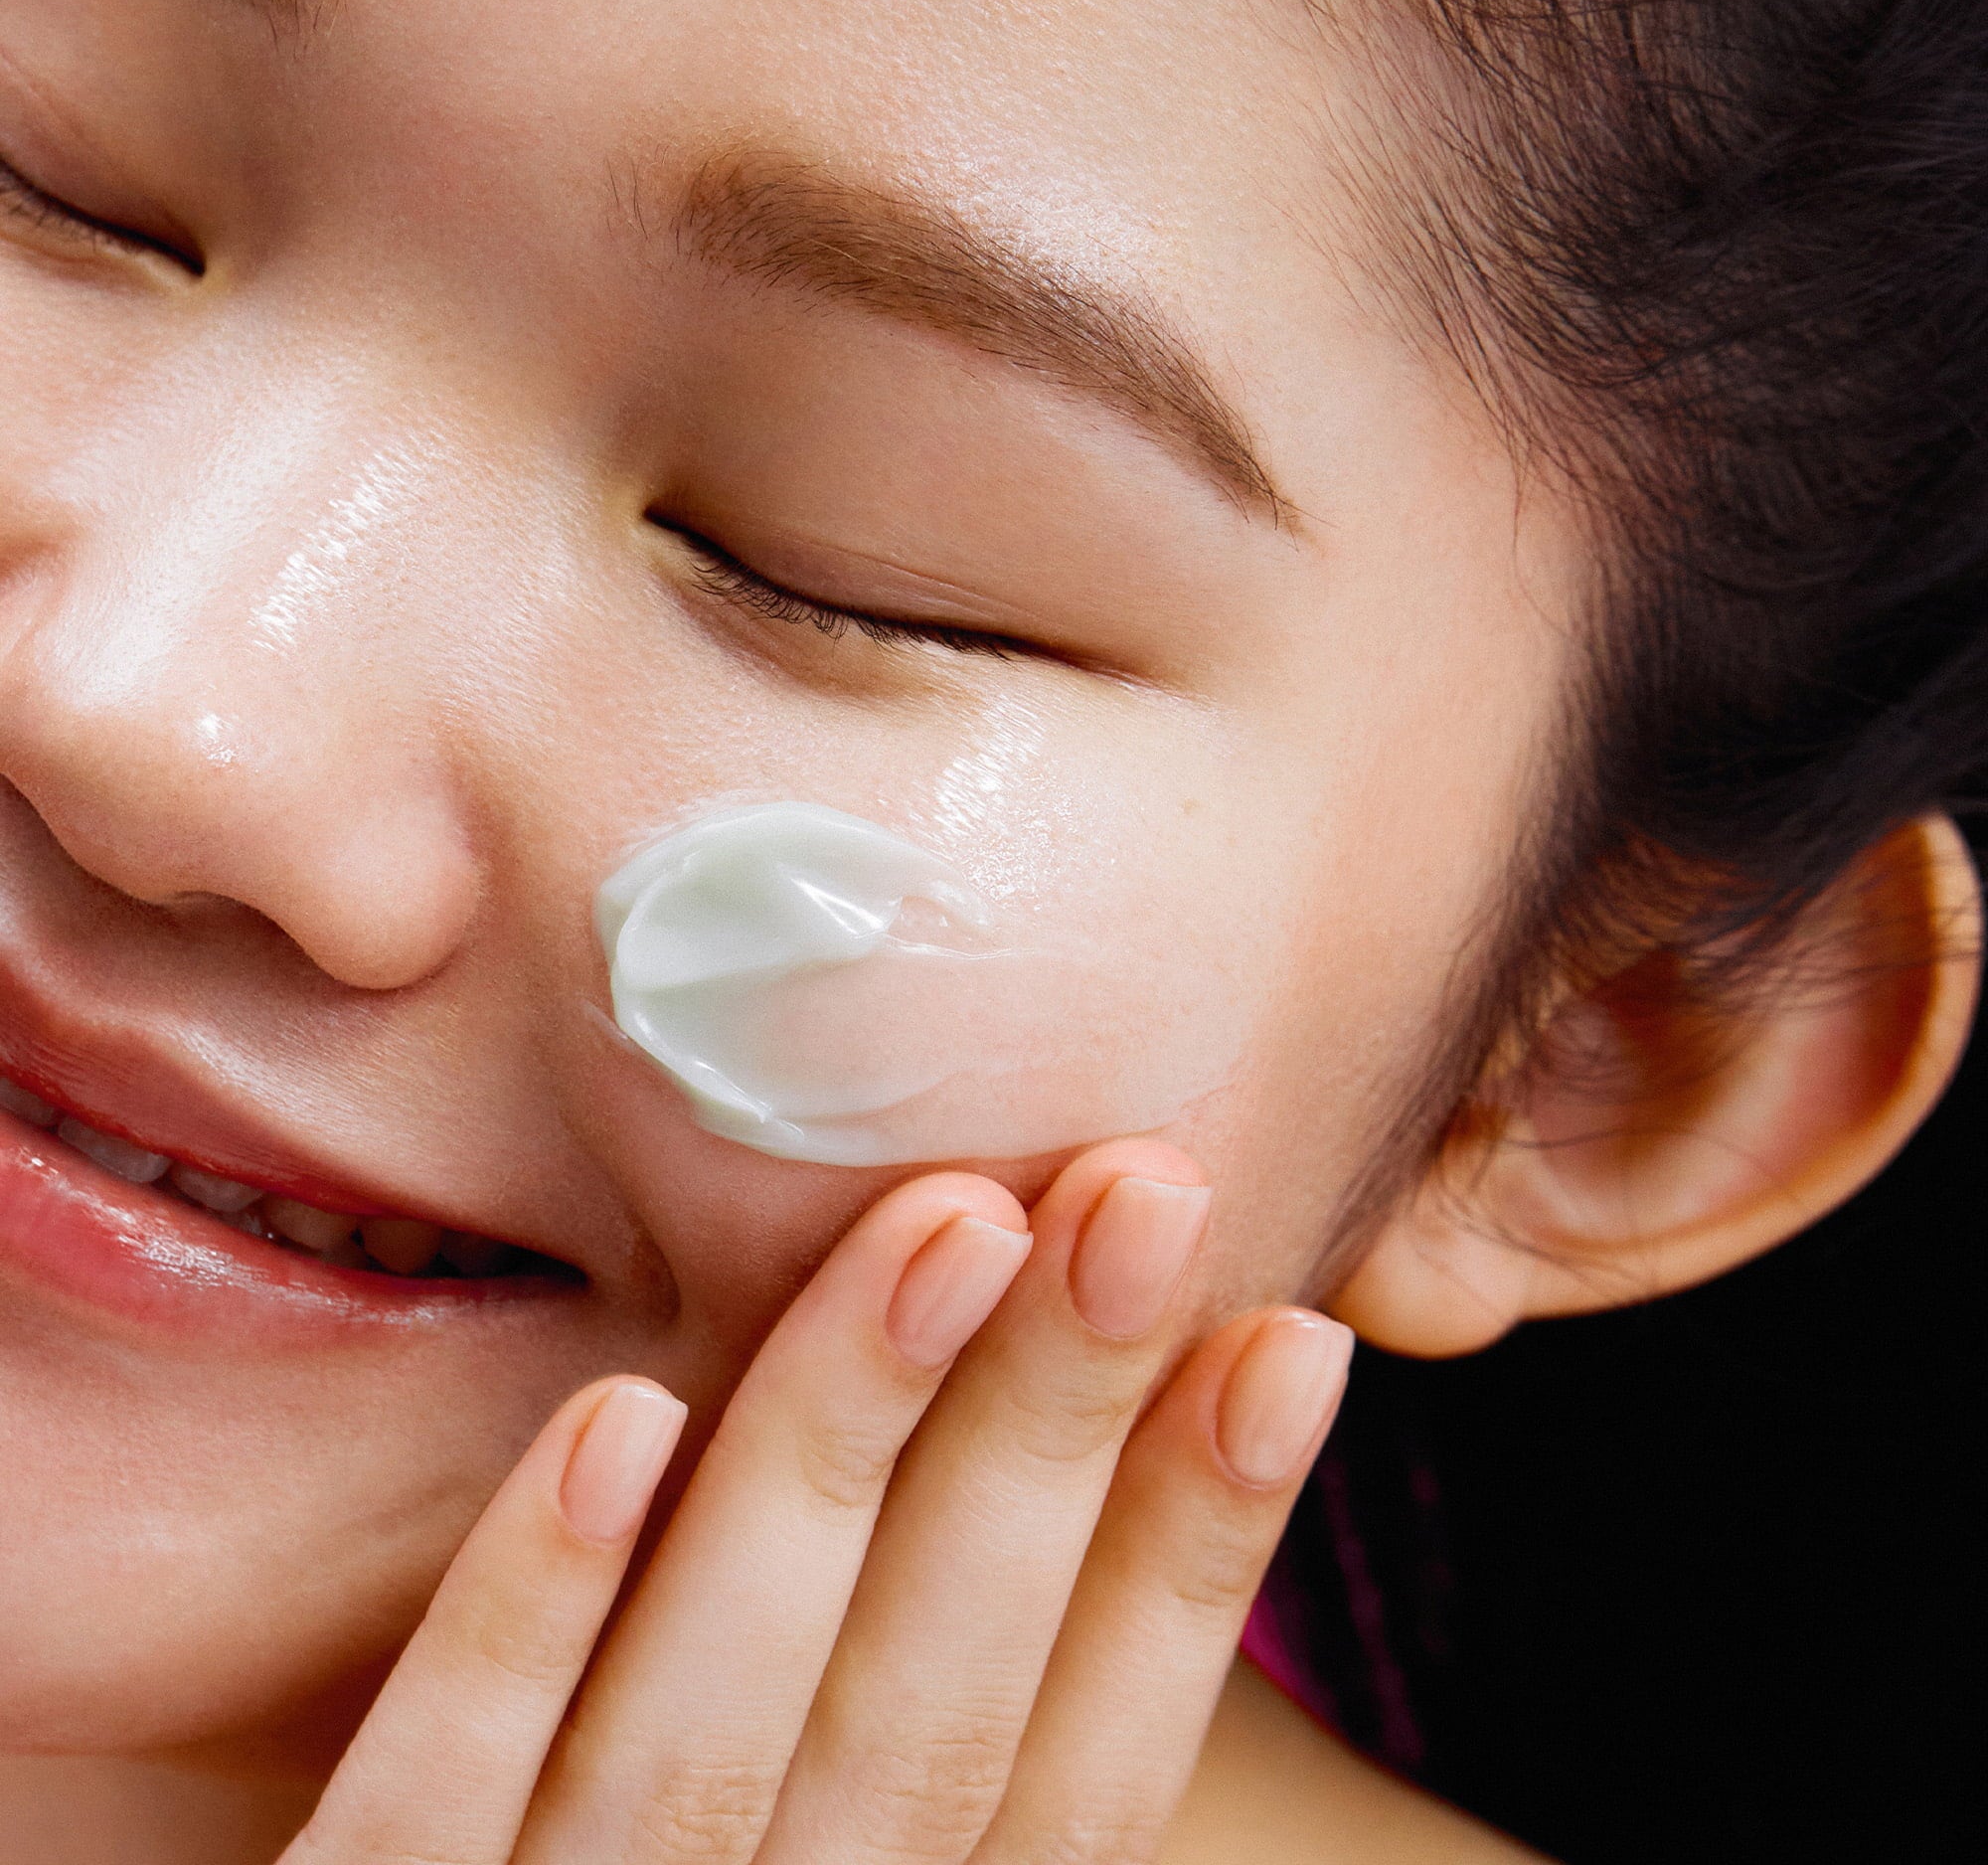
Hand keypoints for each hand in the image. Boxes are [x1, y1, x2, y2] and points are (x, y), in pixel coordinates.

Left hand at [282, 1142, 1353, 1863]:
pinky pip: (429, 1807)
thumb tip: (1064, 1432)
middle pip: (934, 1712)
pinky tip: (616, 1417)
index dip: (1196, 1555)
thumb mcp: (844, 1850)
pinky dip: (527, 1623)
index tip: (1287, 1337)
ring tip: (948, 1223)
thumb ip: (923, 1703)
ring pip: (710, 1726)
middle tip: (1144, 1190)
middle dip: (1051, 1436)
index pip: (1087, 1768)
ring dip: (833, 1457)